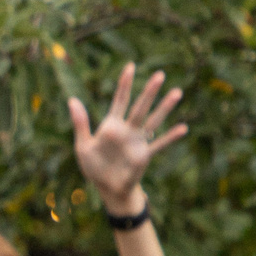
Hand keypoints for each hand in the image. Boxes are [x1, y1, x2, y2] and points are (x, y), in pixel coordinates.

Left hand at [71, 62, 187, 216]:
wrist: (107, 188)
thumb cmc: (94, 167)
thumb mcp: (82, 145)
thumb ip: (80, 123)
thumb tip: (72, 99)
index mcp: (111, 125)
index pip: (119, 100)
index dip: (124, 84)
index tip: (130, 66)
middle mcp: (127, 130)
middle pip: (140, 106)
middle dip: (149, 91)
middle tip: (160, 74)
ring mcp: (137, 142)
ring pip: (153, 120)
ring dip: (164, 108)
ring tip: (177, 92)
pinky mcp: (144, 156)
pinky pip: (159, 144)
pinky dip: (170, 137)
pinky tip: (183, 128)